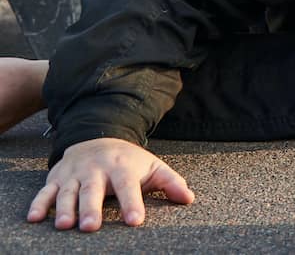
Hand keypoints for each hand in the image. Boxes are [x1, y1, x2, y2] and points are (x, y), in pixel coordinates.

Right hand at [26, 137, 194, 230]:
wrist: (97, 136)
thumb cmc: (129, 160)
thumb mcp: (152, 166)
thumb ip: (171, 182)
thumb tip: (189, 198)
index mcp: (122, 168)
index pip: (128, 187)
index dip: (132, 203)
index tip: (135, 221)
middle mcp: (96, 170)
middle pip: (93, 190)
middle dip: (91, 208)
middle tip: (92, 227)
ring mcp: (74, 174)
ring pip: (67, 192)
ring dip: (64, 208)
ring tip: (64, 225)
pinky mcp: (57, 179)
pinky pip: (45, 192)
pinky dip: (38, 204)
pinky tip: (34, 218)